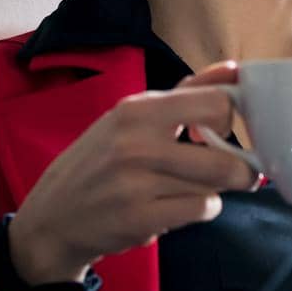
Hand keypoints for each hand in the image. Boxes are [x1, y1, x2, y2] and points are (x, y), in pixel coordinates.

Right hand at [7, 62, 257, 284]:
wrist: (53, 217)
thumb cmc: (101, 162)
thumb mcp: (133, 117)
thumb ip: (187, 94)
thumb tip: (234, 71)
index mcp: (138, 110)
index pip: (217, 104)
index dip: (229, 121)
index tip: (218, 132)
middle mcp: (136, 143)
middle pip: (225, 156)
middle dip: (239, 168)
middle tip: (231, 172)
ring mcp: (137, 183)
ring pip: (216, 186)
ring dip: (215, 189)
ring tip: (193, 188)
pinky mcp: (140, 219)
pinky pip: (200, 210)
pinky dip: (201, 210)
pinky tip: (178, 206)